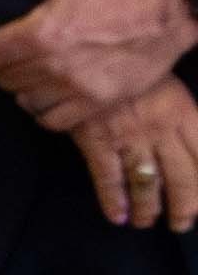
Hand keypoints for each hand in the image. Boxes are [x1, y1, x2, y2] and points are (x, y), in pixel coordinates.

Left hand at [0, 0, 197, 134]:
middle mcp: (55, 64)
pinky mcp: (97, 103)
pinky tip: (50, 96)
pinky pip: (53, 121)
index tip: (0, 47)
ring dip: (25, 90)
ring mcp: (76, 87)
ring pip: (25, 101)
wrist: (166, 16)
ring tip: (35, 76)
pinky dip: (45, 112)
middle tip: (19, 60)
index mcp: (41, 33)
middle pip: (4, 80)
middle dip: (6, 69)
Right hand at [71, 77, 197, 229]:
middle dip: (184, 206)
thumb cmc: (131, 67)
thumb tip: (194, 145)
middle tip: (181, 223)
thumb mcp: (168, 85)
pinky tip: (117, 216)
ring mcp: (129, 136)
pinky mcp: (98, 140)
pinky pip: (108, 177)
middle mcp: (160, 129)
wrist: (86, 52)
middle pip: (181, 177)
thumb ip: (183, 115)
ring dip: (149, 208)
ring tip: (147, 222)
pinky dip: (113, 200)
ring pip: (146, 182)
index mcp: (182, 112)